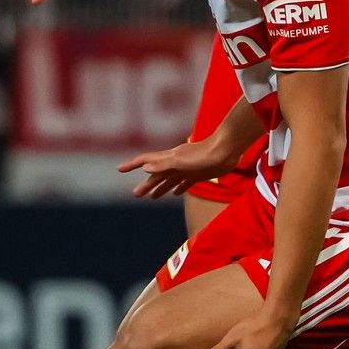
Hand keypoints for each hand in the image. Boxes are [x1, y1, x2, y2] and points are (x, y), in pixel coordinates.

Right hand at [118, 137, 239, 198]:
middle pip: (157, 174)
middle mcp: (176, 162)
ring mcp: (187, 168)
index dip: (132, 165)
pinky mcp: (199, 173)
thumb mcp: (182, 161)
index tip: (120, 169)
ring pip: (169, 179)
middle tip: (136, 194)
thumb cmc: (205, 155)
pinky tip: (177, 193)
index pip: (146, 161)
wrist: (228, 150)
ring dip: (160, 187)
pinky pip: (185, 182)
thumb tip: (145, 168)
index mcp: (169, 158)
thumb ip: (164, 164)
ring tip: (152, 197)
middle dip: (146, 183)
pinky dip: (179, 188)